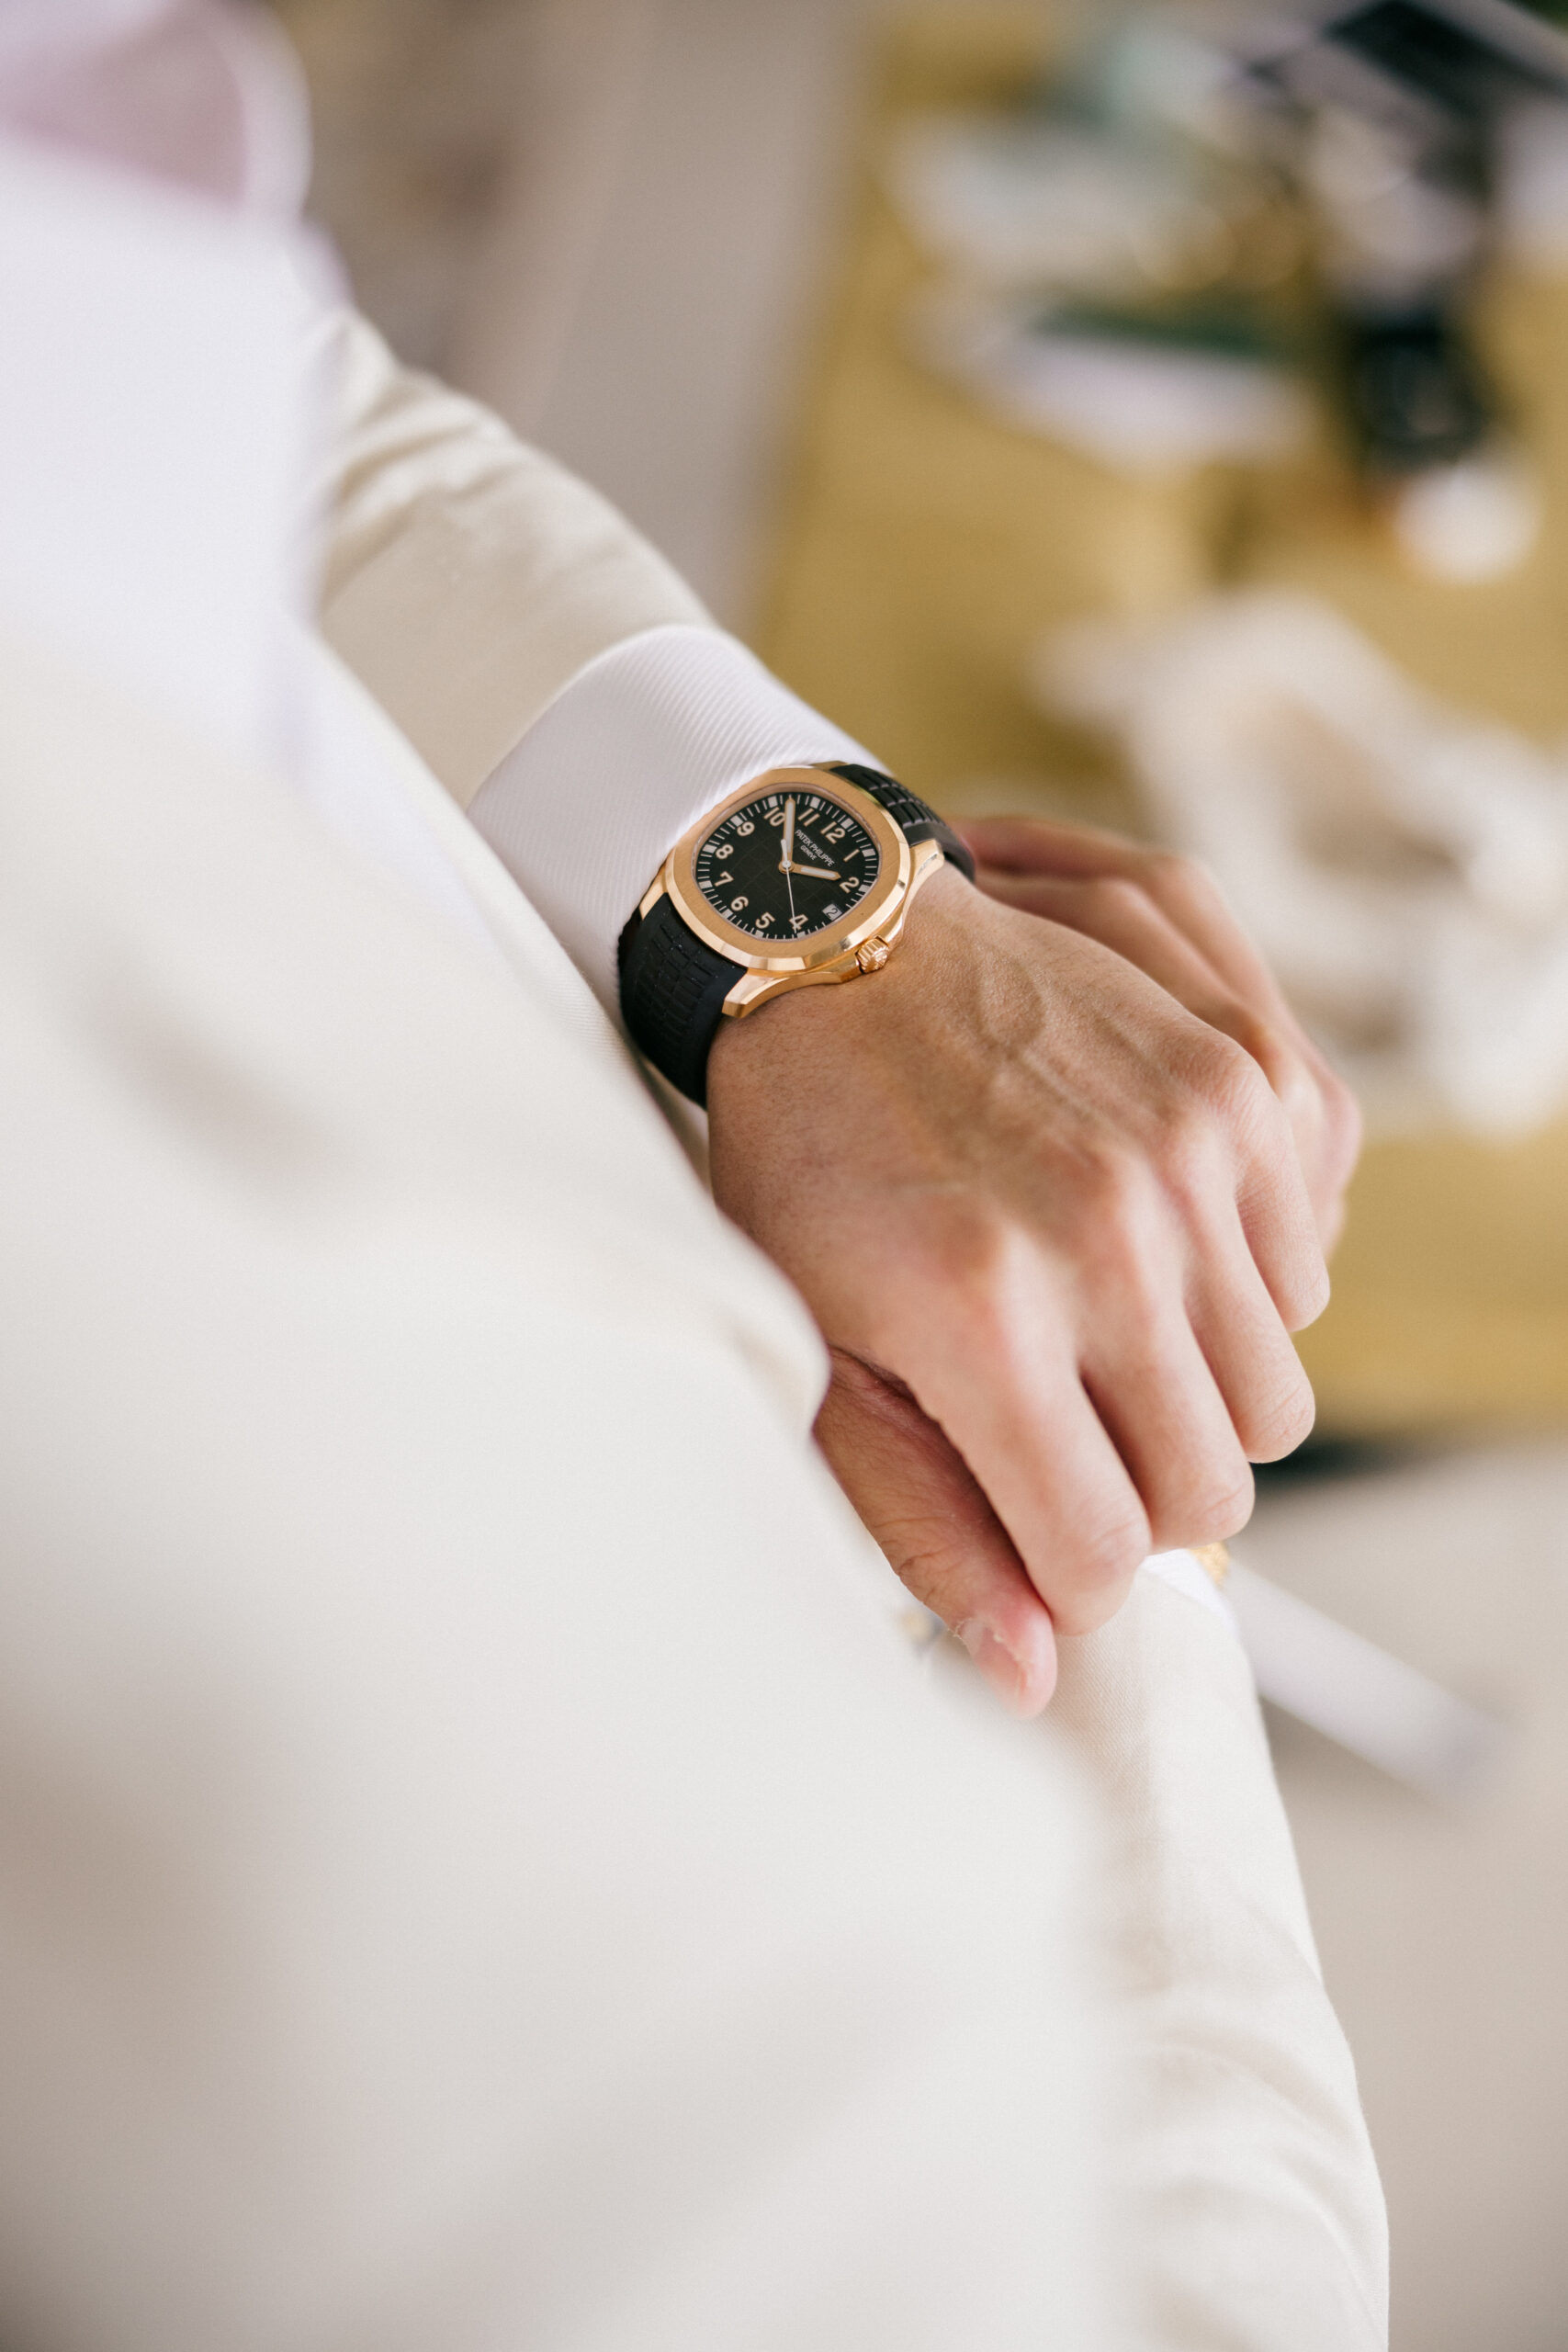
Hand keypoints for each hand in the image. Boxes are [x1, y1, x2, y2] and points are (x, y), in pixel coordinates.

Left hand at [706, 853, 1344, 1715]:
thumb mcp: (820, 1351)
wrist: (836, 951)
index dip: (1066, 1575)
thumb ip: (926, 1518)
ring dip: (1192, 1406)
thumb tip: (1030, 1671)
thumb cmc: (804, 1162)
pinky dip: (1237, 1303)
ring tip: (1097, 1347)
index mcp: (983, 1319)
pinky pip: (1302, 1278)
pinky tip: (1145, 1262)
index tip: (1029, 1527)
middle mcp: (1104, 1238)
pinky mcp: (1234, 1094)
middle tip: (1060, 1436)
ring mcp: (1184, 1158)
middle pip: (1211, 1490)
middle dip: (1137, 1498)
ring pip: (1271, 1400)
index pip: (1102, 1553)